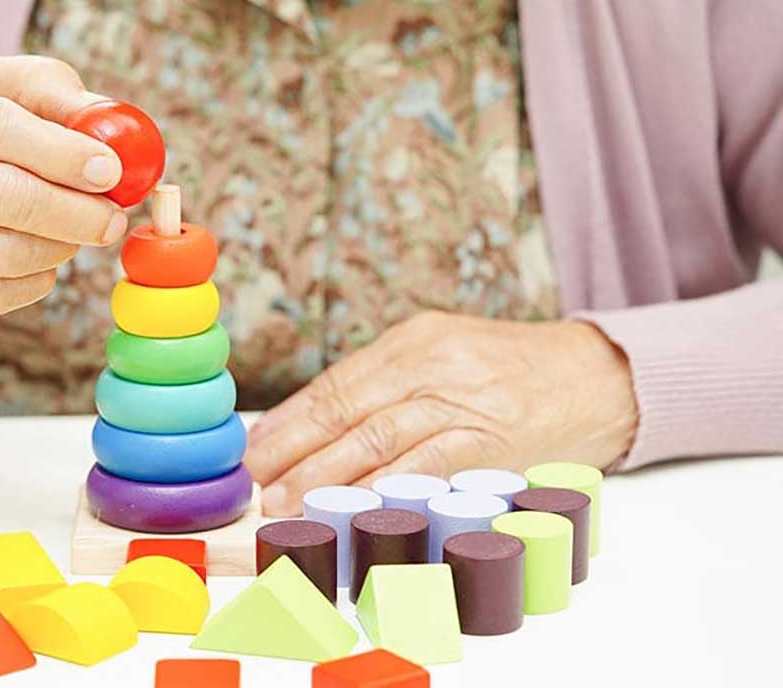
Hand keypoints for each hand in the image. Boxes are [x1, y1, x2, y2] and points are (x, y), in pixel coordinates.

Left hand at [244, 311, 638, 515]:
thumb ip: (388, 386)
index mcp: (411, 341)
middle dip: (294, 452)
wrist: (597, 376)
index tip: (255, 451)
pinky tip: (354, 511)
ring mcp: (461, 400)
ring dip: (325, 478)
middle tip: (257, 485)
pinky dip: (385, 492)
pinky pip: (426, 469)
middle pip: (345, 410)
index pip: (334, 384)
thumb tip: (317, 430)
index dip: (289, 421)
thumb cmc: (509, 374)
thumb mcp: (444, 357)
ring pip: (377, 440)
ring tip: (288, 505)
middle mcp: (429, 363)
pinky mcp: (490, 440)